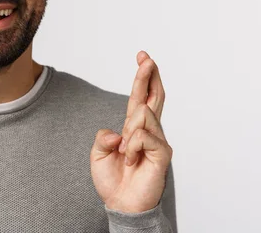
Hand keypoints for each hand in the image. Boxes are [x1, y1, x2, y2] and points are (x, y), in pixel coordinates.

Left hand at [90, 51, 172, 212]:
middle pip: (154, 96)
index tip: (143, 57)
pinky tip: (130, 161)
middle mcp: (149, 130)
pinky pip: (142, 136)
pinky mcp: (163, 152)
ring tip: (125, 154)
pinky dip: (130, 148)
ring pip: (143, 114)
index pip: (141, 97)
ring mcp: (158, 140)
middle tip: (146, 57)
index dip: (143, 77)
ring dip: (128, 133)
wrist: (120, 203)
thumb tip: (119, 132)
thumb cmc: (112, 179)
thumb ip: (103, 136)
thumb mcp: (98, 152)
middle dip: (149, 75)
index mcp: (134, 127)